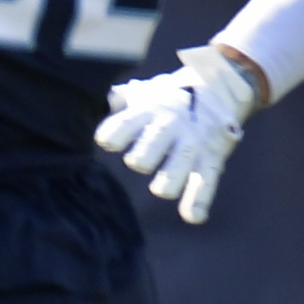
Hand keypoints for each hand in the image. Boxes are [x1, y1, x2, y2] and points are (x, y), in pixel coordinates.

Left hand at [94, 45, 264, 225]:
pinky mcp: (212, 157)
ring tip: (160, 188)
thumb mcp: (140, 93)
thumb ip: (114, 100)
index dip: (111, 137)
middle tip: (139, 161)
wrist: (217, 87)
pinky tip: (192, 216)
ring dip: (166, 183)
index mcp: (147, 111)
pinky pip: (206, 182)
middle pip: (147, 152)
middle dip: (140, 160)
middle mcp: (169, 127)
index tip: (108, 142)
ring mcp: (192, 143)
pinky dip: (199, 200)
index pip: (122, 127)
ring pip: (176, 170)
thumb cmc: (164, 97)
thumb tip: (87, 102)